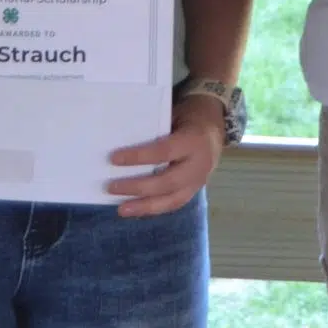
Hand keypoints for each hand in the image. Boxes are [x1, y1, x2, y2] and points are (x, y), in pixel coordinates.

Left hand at [105, 94, 227, 215]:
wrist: (215, 130)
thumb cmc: (188, 119)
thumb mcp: (175, 116)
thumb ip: (156, 131)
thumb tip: (122, 143)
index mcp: (194, 140)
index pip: (164, 152)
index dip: (139, 157)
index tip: (114, 159)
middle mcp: (199, 164)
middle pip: (167, 181)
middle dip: (138, 187)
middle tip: (112, 187)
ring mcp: (199, 181)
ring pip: (172, 200)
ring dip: (144, 206)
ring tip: (121, 209)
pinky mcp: (194, 191)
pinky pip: (174, 204)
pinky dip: (154, 209)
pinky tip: (136, 210)